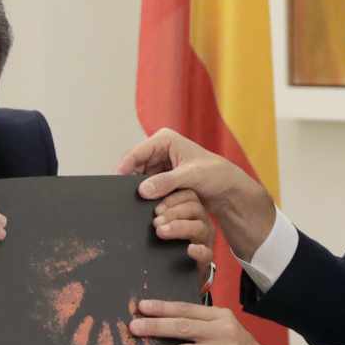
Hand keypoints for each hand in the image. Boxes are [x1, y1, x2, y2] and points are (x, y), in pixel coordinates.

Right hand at [119, 129, 275, 259]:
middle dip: (133, 182)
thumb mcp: (191, 176)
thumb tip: (143, 190)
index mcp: (164, 140)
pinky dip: (148, 196)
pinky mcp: (162, 179)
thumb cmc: (215, 175)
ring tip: (140, 203)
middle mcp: (159, 150)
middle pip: (135, 166)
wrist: (227, 188)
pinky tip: (148, 205)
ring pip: (140, 179)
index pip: (137, 152)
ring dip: (141, 191)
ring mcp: (159, 165)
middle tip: (127, 198)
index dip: (125, 167)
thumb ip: (166, 182)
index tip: (117, 182)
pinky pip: (148, 187)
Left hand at [129, 300, 306, 344]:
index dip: (163, 307)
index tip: (141, 307)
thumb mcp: (227, 332)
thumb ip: (203, 327)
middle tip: (134, 328)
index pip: (187, 309)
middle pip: (183, 327)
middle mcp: (223, 331)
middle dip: (156, 327)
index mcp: (221, 317)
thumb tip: (165, 326)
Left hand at [151, 189, 214, 280]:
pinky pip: (206, 253)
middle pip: (195, 208)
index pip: (189, 195)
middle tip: (156, 221)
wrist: (174, 275)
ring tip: (162, 232)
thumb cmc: (166, 247)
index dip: (172, 199)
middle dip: (173, 212)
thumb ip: (157, 212)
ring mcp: (204, 241)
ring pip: (200, 227)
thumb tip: (142, 194)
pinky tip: (189, 249)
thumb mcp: (162, 226)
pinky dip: (198, 250)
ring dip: (179, 227)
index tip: (157, 208)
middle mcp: (200, 223)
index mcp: (190, 212)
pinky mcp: (204, 260)